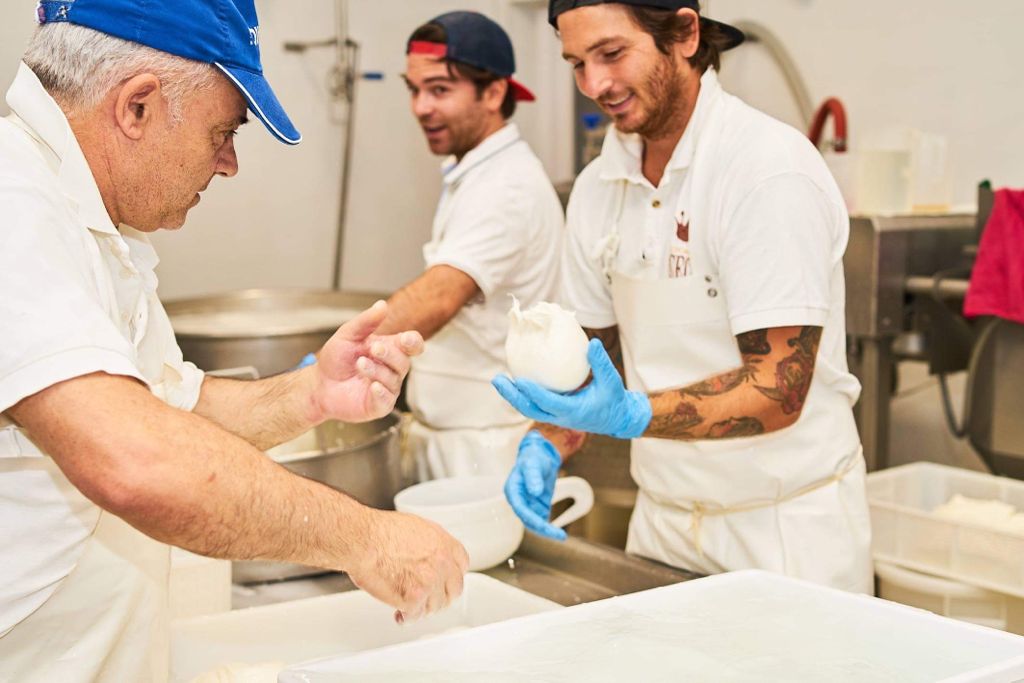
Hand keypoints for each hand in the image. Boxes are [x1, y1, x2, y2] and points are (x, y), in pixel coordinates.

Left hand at [311, 301, 422, 422]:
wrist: (318, 384)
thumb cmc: (335, 360)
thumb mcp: (347, 335)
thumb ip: (366, 321)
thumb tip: (382, 305)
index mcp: (389, 349)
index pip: (413, 345)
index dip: (413, 343)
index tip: (405, 340)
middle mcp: (391, 369)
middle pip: (404, 362)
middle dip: (389, 354)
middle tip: (372, 348)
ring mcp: (387, 388)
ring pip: (393, 379)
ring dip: (376, 370)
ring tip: (359, 364)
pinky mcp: (378, 405)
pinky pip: (387, 400)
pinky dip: (381, 392)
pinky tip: (372, 385)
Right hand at [348, 509, 468, 621]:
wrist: (364, 540)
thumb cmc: (380, 532)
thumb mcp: (416, 528)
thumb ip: (430, 546)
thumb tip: (429, 557)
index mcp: (444, 544)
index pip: (461, 566)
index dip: (450, 577)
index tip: (443, 582)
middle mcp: (443, 562)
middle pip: (453, 590)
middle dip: (439, 597)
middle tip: (426, 599)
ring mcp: (430, 582)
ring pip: (435, 606)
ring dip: (422, 609)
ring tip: (408, 606)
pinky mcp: (415, 598)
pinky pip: (415, 616)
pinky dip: (407, 618)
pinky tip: (400, 614)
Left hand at [492, 339, 651, 438]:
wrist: (617, 418)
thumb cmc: (614, 398)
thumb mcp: (612, 380)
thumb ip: (601, 362)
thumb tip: (592, 342)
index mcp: (573, 412)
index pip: (548, 403)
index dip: (533, 393)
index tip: (520, 380)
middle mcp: (560, 417)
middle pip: (530, 409)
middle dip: (512, 396)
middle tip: (497, 379)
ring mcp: (555, 417)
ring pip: (529, 409)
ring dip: (513, 396)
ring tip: (499, 380)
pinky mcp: (554, 413)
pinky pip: (534, 405)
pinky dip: (522, 394)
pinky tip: (515, 380)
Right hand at [504, 431, 565, 539]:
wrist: (540, 458)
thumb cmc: (533, 459)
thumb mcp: (533, 464)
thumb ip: (533, 477)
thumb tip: (535, 492)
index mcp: (513, 491)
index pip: (520, 508)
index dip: (531, 518)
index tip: (544, 525)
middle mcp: (519, 501)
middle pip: (528, 519)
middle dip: (542, 528)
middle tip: (559, 535)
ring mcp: (528, 506)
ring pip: (535, 523)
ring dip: (546, 531)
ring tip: (561, 536)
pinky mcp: (538, 508)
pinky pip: (542, 521)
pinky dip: (550, 528)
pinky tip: (559, 534)